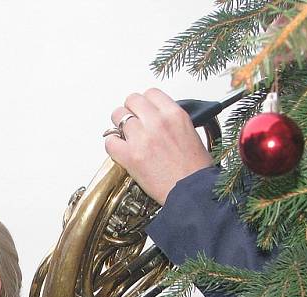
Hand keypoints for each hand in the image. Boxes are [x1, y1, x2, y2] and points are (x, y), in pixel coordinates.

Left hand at [104, 88, 214, 204]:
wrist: (192, 192)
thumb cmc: (195, 170)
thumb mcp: (191, 134)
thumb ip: (171, 122)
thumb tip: (156, 119)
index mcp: (175, 115)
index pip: (151, 93)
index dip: (145, 103)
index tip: (144, 111)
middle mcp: (158, 122)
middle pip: (132, 100)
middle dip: (130, 110)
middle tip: (132, 123)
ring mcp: (142, 138)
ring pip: (118, 116)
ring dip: (119, 126)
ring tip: (125, 137)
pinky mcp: (130, 156)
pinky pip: (110, 141)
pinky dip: (113, 145)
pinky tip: (121, 151)